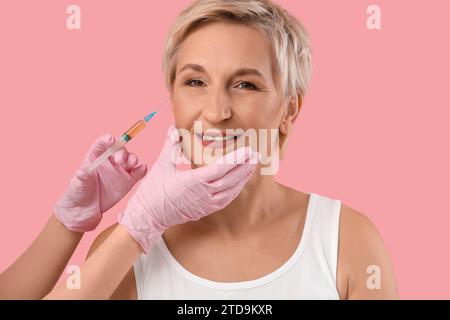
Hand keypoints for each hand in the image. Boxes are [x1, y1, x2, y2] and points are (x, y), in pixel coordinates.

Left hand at [54, 134, 146, 231]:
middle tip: (121, 161)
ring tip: (130, 165)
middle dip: (122, 152)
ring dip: (133, 159)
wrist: (83, 210)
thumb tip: (83, 171)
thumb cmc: (78, 193)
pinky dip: (141, 170)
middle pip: (119, 150)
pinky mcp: (128, 181)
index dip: (107, 140)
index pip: (102, 144)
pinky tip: (141, 170)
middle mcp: (109, 161)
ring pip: (130, 159)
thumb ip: (82, 177)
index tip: (111, 140)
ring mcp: (120, 170)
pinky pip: (137, 173)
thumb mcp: (78, 184)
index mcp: (95, 157)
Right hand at [118, 125, 258, 252]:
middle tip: (256, 155)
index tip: (248, 150)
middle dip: (245, 166)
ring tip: (251, 165)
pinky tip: (240, 182)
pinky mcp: (205, 210)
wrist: (148, 217)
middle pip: (231, 179)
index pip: (221, 168)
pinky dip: (235, 189)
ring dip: (243, 178)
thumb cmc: (153, 192)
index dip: (237, 159)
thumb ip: (171, 145)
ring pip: (231, 190)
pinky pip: (226, 199)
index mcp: (194, 181)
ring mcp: (206, 204)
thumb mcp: (161, 165)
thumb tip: (173, 128)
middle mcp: (203, 194)